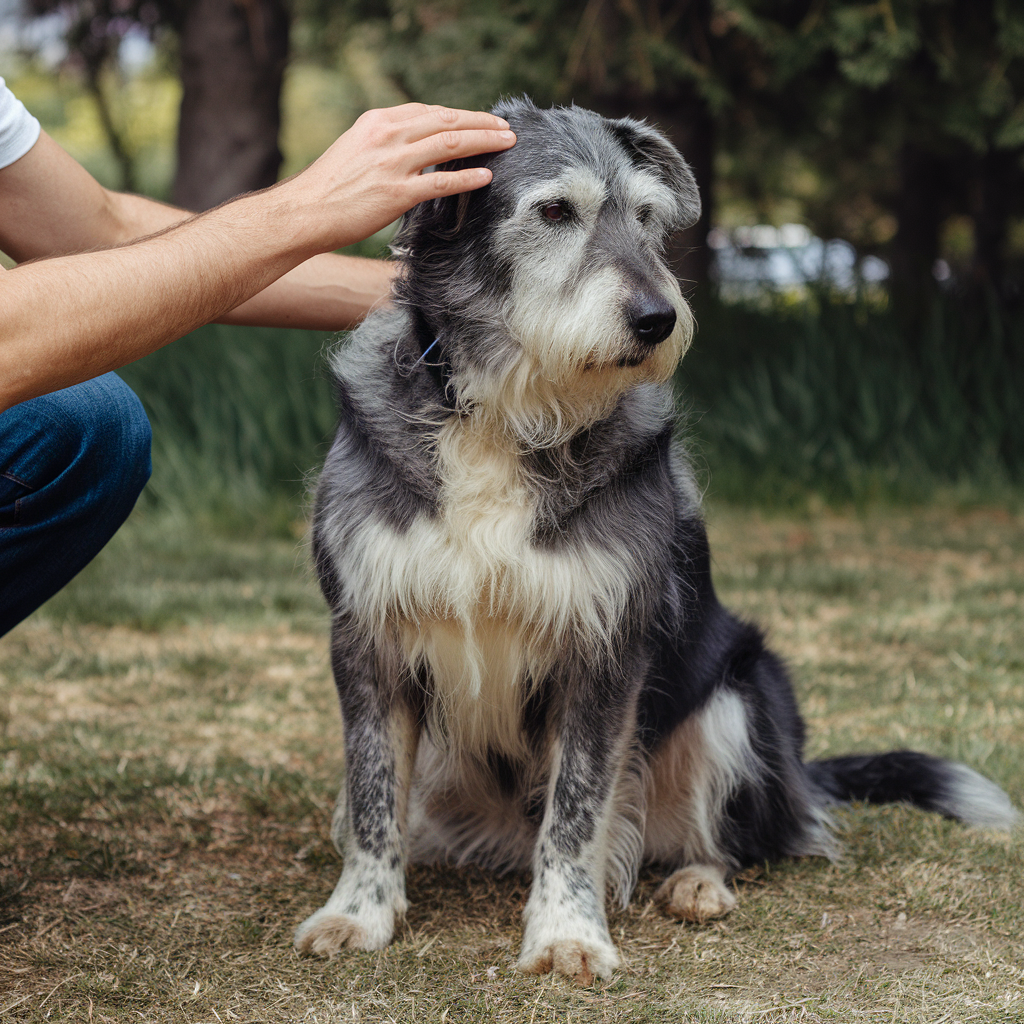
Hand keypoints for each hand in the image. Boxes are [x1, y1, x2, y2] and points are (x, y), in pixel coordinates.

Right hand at [285, 103, 515, 253]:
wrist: (305, 212)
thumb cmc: (330, 188)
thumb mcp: (355, 150)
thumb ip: (385, 143)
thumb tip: (414, 148)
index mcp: (378, 121)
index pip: (429, 111)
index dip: (459, 115)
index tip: (479, 120)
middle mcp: (388, 135)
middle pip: (447, 121)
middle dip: (481, 122)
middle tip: (505, 128)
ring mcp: (394, 163)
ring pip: (451, 143)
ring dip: (484, 141)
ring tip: (506, 144)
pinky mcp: (398, 193)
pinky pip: (442, 181)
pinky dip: (468, 177)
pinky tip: (486, 176)